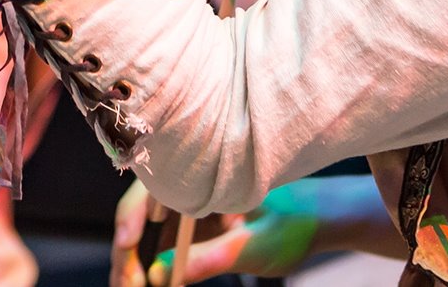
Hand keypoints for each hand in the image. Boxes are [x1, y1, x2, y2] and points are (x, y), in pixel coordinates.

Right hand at [111, 180, 329, 286]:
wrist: (321, 219)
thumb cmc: (296, 222)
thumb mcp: (257, 244)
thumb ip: (212, 257)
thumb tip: (160, 276)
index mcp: (207, 172)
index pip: (154, 188)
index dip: (131, 217)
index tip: (126, 248)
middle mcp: (193, 184)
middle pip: (143, 212)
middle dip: (128, 250)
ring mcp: (192, 204)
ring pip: (149, 230)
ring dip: (135, 260)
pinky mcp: (196, 224)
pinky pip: (164, 242)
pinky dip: (153, 264)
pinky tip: (149, 283)